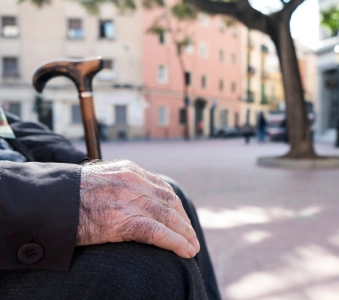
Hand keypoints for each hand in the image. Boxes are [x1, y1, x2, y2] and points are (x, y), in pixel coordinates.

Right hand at [76, 160, 199, 258]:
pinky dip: (175, 242)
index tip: (182, 218)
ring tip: (192, 248)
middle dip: (184, 221)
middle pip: (170, 202)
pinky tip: (185, 251)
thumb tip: (133, 197)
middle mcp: (134, 182)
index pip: (163, 188)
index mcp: (130, 170)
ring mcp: (129, 200)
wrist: (49, 201)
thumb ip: (121, 183)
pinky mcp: (122, 220)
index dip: (176, 206)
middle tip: (192, 236)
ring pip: (169, 217)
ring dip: (185, 234)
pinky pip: (157, 233)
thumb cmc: (71, 195)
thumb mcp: (100, 178)